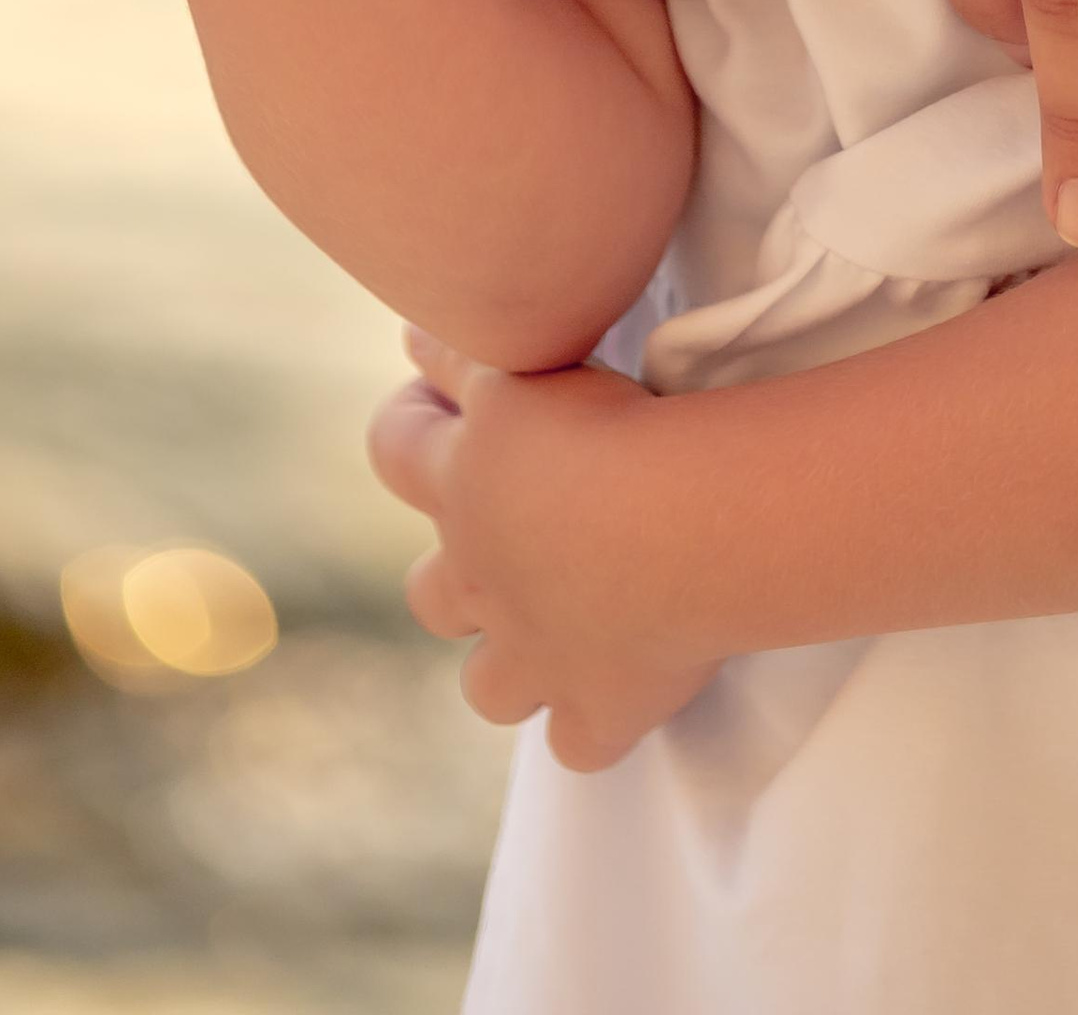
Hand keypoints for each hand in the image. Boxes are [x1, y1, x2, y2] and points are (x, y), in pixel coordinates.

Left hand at [366, 328, 715, 772]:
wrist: (683, 525)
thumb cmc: (614, 424)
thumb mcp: (528, 359)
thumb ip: (463, 347)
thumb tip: (407, 333)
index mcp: (463, 483)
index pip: (394, 447)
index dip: (407, 423)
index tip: (433, 404)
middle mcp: (483, 577)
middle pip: (430, 594)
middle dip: (457, 574)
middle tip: (514, 536)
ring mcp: (535, 656)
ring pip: (490, 687)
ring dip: (513, 665)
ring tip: (564, 628)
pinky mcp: (601, 706)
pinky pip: (580, 744)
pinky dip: (594, 724)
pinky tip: (620, 694)